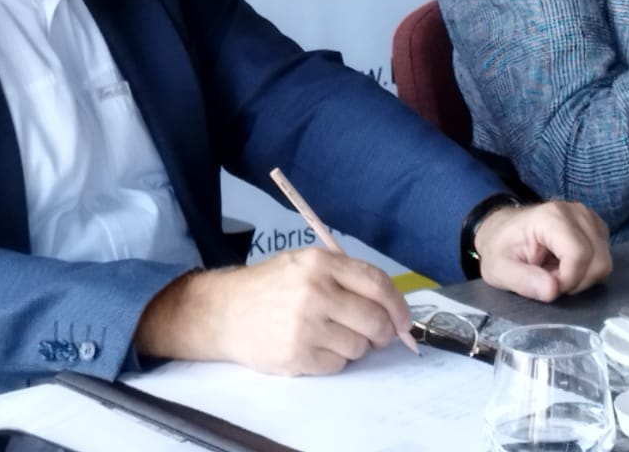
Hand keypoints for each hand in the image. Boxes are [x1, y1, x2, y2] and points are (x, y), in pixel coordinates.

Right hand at [135, 247, 411, 375]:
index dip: (397, 305)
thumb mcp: (306, 263)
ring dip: (356, 345)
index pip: (377, 283)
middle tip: (376, 334)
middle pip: (374, 319)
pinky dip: (336, 359)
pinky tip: (318, 347)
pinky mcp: (297, 355)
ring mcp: (306, 326)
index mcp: (321, 263)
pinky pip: (338, 364)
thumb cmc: (272, 286)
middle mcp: (316, 292)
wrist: (225, 312)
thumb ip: (346, 276)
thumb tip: (390, 306)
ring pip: (359, 346)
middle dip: (382, 331)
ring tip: (335, 335)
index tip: (403, 320)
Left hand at [474, 200, 610, 301]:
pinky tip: (567, 266)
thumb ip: (523, 281)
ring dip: (583, 277)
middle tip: (551, 281)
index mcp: (551, 217)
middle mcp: (576, 212)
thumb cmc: (500, 248)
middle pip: (598, 260)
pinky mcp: (595, 225)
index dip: (568, 280)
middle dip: (576, 282)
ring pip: (604, 260)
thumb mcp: (499, 269)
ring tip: (557, 273)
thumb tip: (553, 291)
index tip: (548, 286)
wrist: (502, 229)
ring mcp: (588, 217)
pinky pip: (603, 256)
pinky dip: (588, 269)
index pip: (579, 254)